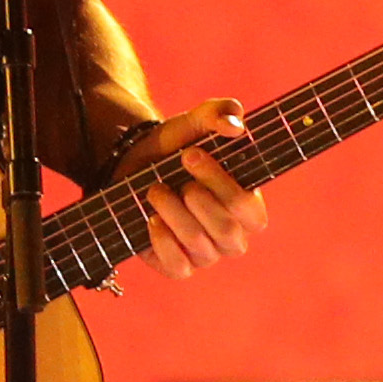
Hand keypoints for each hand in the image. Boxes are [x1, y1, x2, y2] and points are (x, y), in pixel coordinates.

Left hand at [120, 102, 268, 277]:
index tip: (191, 155)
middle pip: (226, 231)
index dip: (222, 184)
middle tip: (174, 172)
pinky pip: (178, 267)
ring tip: (155, 190)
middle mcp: (233, 236)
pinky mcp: (178, 266)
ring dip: (173, 213)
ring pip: (199, 245)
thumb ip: (219, 114)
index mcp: (248, 207)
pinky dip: (163, 242)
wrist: (133, 165)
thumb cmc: (176, 147)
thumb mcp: (195, 122)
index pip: (249, 209)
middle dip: (197, 200)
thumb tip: (235, 126)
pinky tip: (151, 219)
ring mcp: (206, 254)